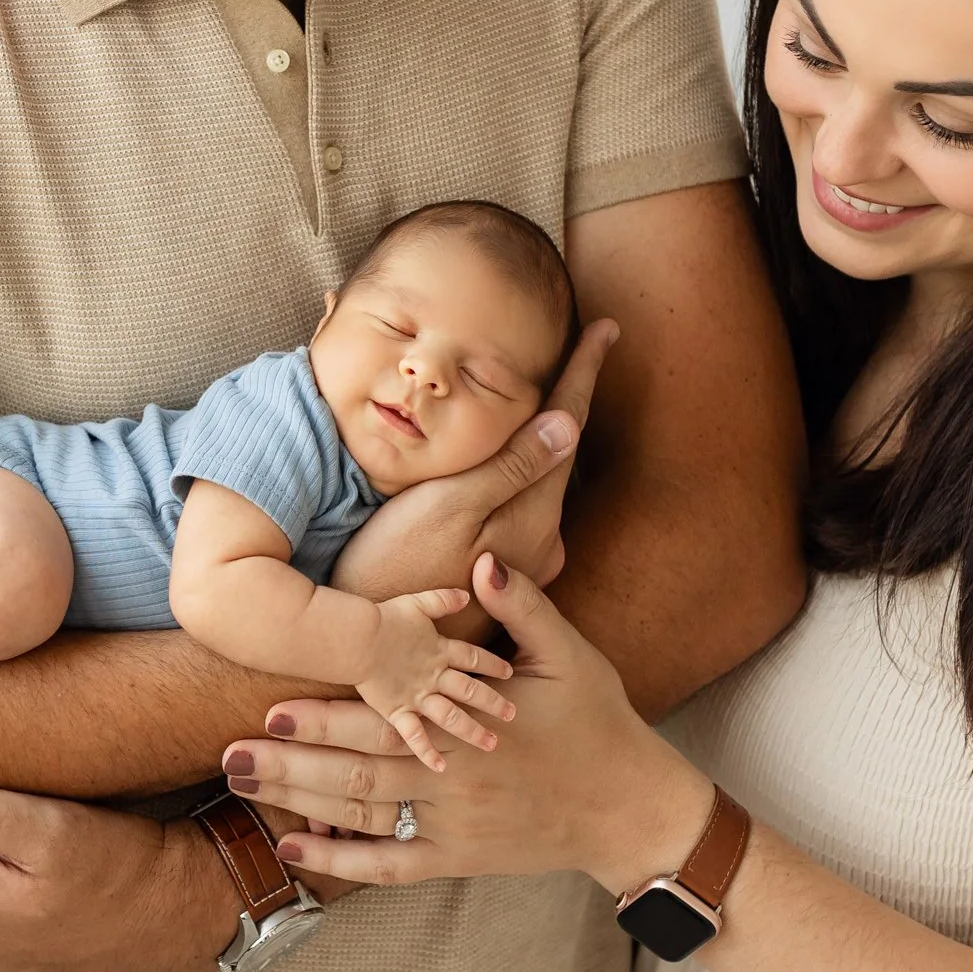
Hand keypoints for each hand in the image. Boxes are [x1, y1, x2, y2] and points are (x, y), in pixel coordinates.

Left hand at [223, 552, 714, 893]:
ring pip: (365, 819)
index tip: (272, 707)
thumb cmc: (601, 723)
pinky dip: (341, 864)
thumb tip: (485, 558)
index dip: (327, 718)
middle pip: (358, 776)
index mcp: (470, 732)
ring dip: (300, 804)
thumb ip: (523, 607)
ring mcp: (454, 828)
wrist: (631, 807)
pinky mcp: (460, 860)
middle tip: (229, 755)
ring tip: (243, 789)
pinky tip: (293, 850)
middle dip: (292, 765)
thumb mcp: (569, 656)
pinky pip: (391, 868)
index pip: (385, 724)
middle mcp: (453, 784)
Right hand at [329, 322, 618, 617]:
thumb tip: (568, 423)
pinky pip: (512, 506)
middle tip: (583, 344)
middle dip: (563, 401)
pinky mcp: (499, 576)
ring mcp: (523, 564)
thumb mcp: (450, 508)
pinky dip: (511, 473)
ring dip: (534, 440)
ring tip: (537, 391)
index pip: (568, 427)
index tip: (608, 327)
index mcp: (535, 518)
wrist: (364, 644)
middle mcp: (541, 543)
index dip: (585, 372)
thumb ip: (511, 468)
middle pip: (556, 453)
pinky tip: (496, 465)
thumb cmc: (393, 568)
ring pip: (533, 482)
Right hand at [355, 587, 516, 770]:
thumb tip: (467, 592)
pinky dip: (427, 752)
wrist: (356, 637)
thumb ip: (443, 599)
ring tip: (491, 743)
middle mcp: (434, 674)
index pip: (475, 657)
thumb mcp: (418, 601)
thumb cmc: (383, 618)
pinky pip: (414, 735)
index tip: (509, 672)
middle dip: (493, 701)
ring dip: (472, 730)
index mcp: (441, 648)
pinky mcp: (396, 710)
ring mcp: (417, 695)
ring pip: (452, 716)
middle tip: (512, 715)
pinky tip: (441, 767)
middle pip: (470, 689)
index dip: (493, 664)